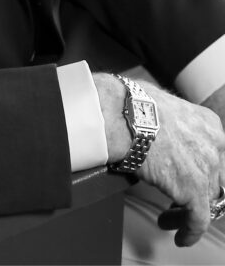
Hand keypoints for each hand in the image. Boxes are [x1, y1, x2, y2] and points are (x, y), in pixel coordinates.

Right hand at [94, 73, 224, 246]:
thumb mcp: (163, 104)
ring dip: (186, 211)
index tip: (188, 176)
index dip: (201, 169)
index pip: (214, 156)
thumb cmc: (134, 105)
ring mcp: (207, 170)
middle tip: (180, 198)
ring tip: (169, 217)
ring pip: (206, 202)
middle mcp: (215, 147)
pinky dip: (189, 231)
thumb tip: (157, 127)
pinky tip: (179, 236)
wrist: (127, 115)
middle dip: (197, 192)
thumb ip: (172, 121)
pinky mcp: (194, 192)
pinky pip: (198, 221)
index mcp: (209, 124)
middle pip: (214, 179)